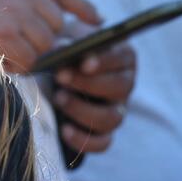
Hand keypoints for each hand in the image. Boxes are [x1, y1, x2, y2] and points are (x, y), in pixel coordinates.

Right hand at [0, 0, 99, 72]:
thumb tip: (62, 21)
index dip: (81, 7)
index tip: (97, 20)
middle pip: (55, 24)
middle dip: (42, 39)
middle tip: (17, 44)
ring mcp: (15, 11)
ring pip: (45, 44)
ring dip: (29, 54)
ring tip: (3, 49)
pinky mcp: (5, 33)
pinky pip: (29, 59)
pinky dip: (18, 65)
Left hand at [53, 41, 135, 155]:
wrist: (56, 75)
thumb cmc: (68, 50)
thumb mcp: (68, 37)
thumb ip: (69, 39)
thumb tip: (63, 46)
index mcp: (123, 57)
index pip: (122, 59)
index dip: (105, 61)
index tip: (84, 62)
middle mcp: (125, 84)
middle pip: (119, 88)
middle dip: (88, 83)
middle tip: (60, 76)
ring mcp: (116, 110)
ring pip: (112, 118)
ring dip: (83, 110)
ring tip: (58, 98)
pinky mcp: (103, 132)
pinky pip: (102, 143)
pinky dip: (84, 139)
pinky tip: (64, 129)